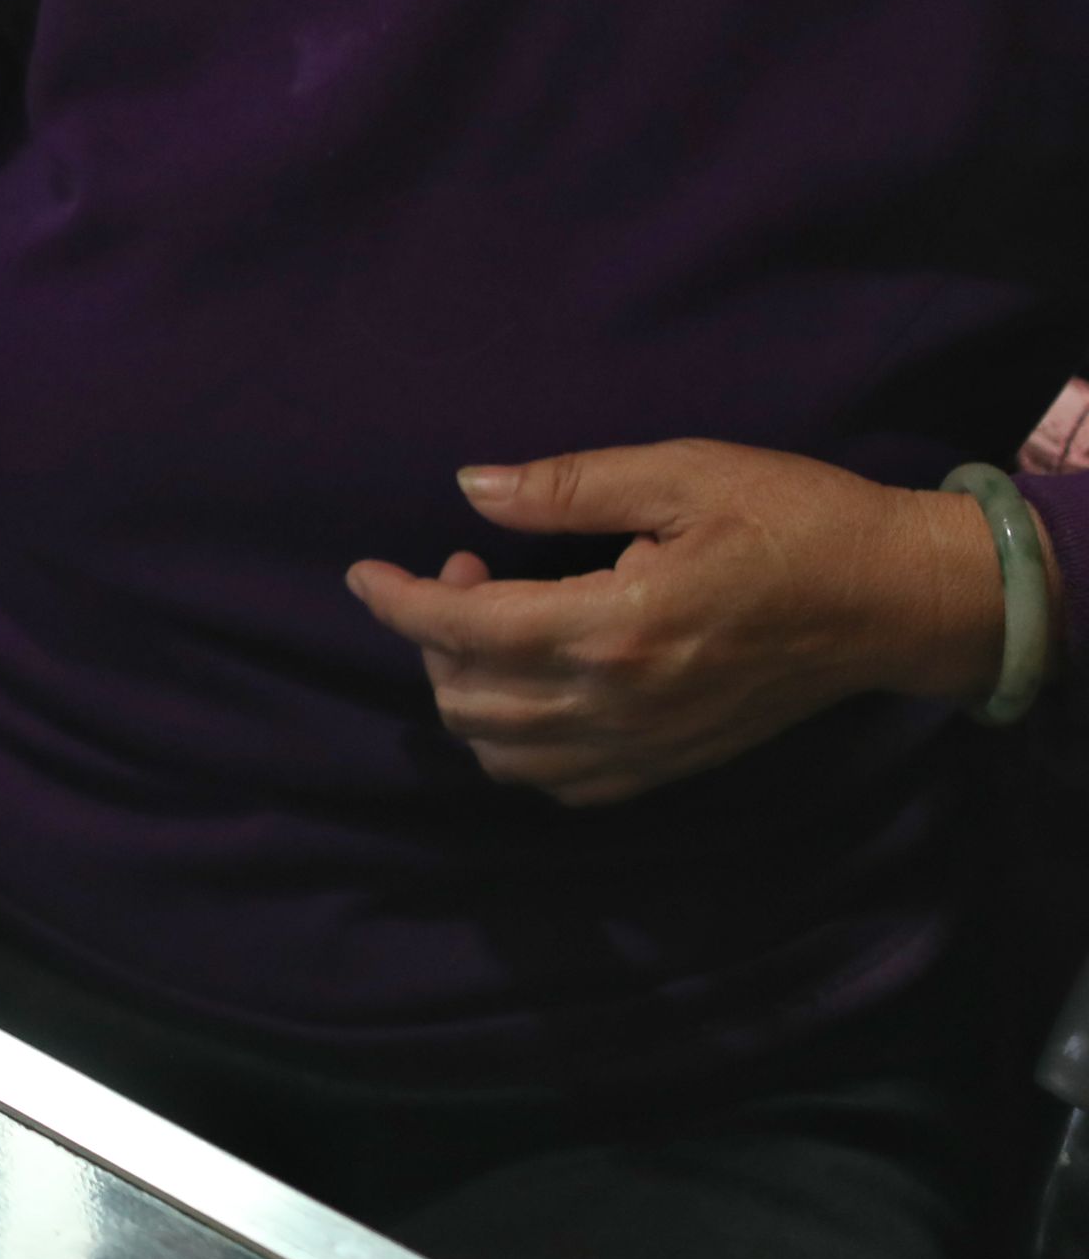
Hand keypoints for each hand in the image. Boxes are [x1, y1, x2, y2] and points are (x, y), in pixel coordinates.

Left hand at [347, 440, 1014, 808]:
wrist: (895, 600)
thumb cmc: (795, 520)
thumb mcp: (681, 473)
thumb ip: (565, 488)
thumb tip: (471, 487)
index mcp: (618, 625)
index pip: (465, 630)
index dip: (398, 602)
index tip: (363, 573)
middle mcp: (623, 702)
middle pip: (468, 699)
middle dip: (432, 639)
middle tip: (464, 572)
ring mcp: (649, 745)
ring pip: (504, 755)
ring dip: (466, 694)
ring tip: (491, 626)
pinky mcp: (673, 765)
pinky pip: (563, 785)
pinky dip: (517, 745)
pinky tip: (528, 687)